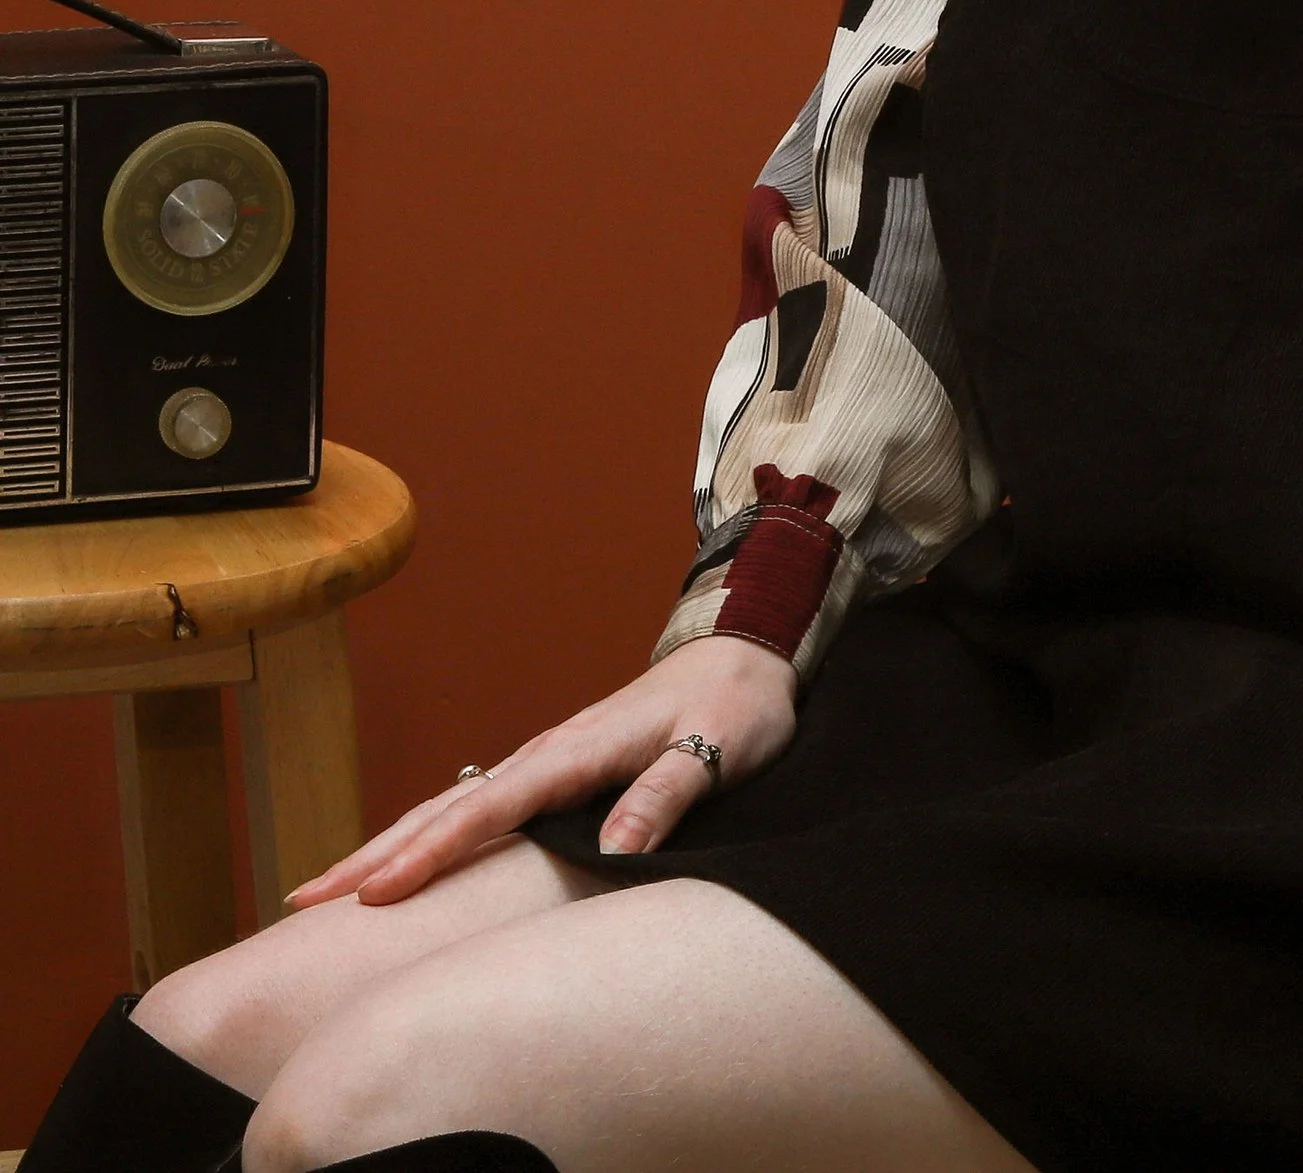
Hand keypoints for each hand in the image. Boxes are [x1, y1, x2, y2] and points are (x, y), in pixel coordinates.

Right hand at [286, 634, 799, 908]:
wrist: (747, 652)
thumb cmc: (737, 705)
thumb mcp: (719, 746)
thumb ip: (668, 792)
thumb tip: (614, 849)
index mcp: (580, 750)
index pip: (492, 809)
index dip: (433, 853)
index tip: (375, 893)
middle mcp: (551, 752)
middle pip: (448, 807)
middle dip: (376, 854)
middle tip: (303, 901)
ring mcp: (549, 759)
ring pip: (453, 805)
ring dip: (390, 844)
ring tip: (326, 890)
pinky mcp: (558, 769)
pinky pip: (479, 807)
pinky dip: (431, 834)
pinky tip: (406, 863)